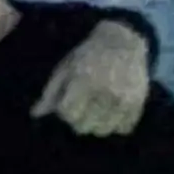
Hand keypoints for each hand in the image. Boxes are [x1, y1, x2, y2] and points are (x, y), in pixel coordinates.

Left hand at [37, 19, 152, 141]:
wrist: (123, 42)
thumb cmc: (88, 55)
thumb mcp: (65, 68)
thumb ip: (50, 92)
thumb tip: (34, 115)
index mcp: (83, 81)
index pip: (68, 114)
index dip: (64, 111)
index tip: (67, 102)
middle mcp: (104, 92)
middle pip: (84, 126)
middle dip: (78, 119)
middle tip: (82, 106)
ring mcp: (123, 99)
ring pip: (103, 131)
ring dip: (96, 124)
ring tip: (96, 110)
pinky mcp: (138, 104)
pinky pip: (123, 129)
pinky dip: (116, 124)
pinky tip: (112, 111)